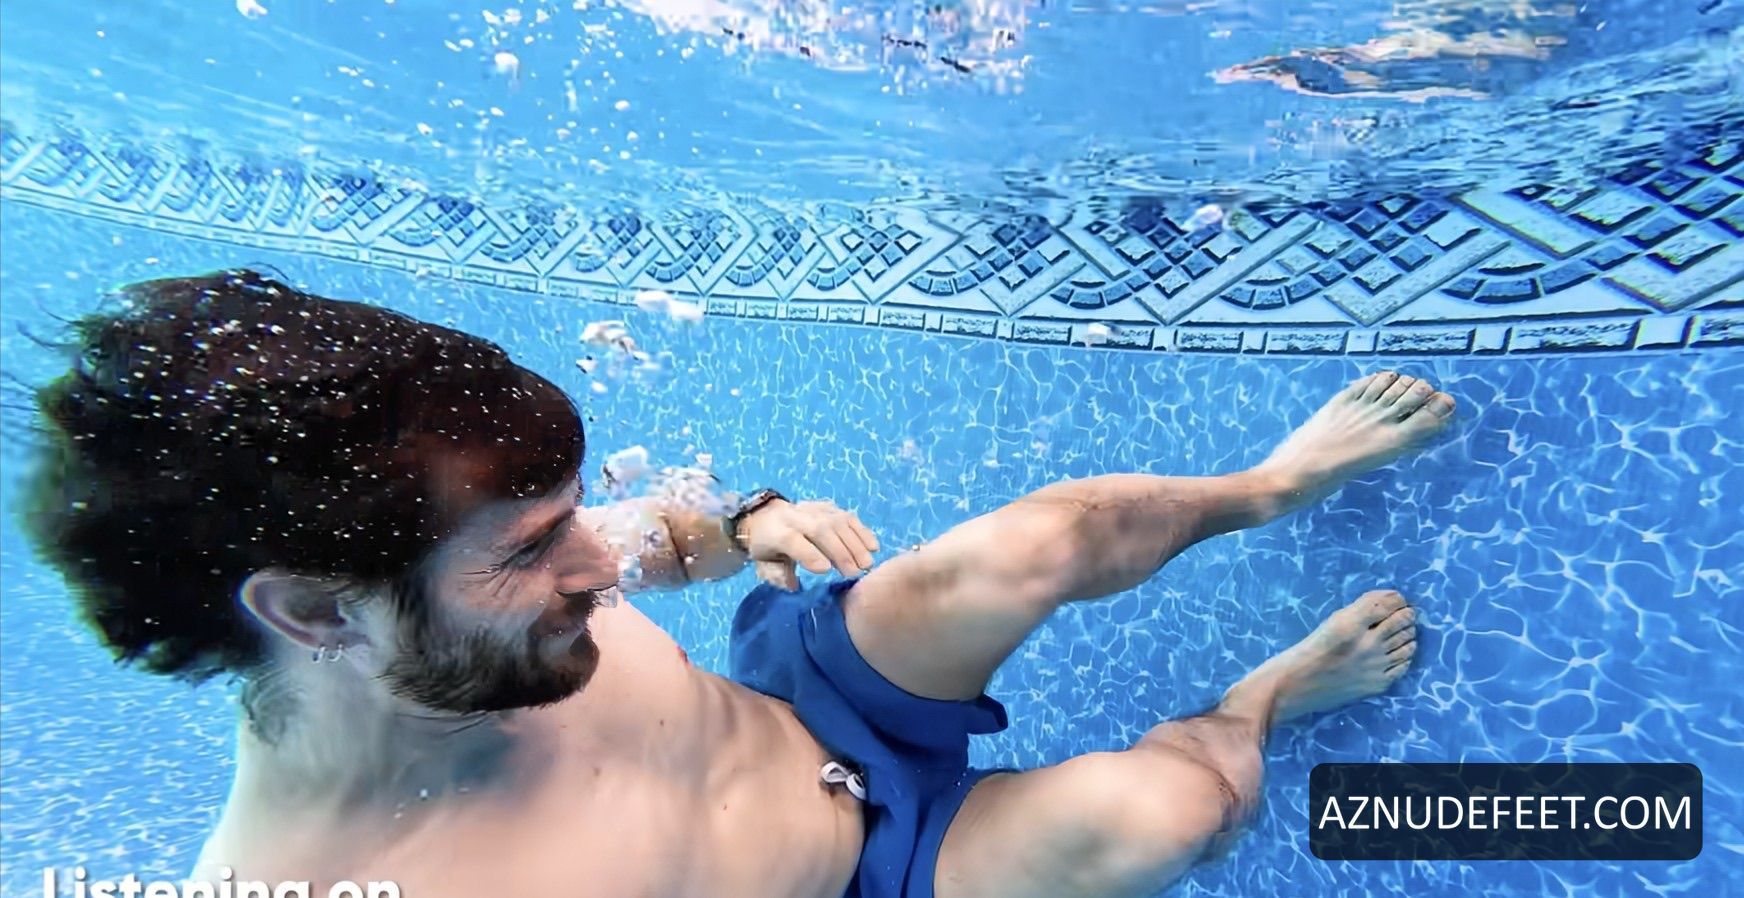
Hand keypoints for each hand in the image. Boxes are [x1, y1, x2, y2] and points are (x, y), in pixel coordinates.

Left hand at [738, 500, 879, 590]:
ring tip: (866, 564)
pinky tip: (873, 546)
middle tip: (855, 572)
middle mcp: (795, 516)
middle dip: (840, 551)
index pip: (790, 540)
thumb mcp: (763, 565)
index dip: (808, 553)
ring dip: (855, 543)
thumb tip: (793, 585)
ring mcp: (813, 509)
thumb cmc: (767, 549)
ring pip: (837, 521)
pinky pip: (847, 516)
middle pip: (820, 529)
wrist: (764, 518)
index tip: (826, 570)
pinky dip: (862, 531)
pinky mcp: (827, 507)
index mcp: (775, 532)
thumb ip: (776, 575)